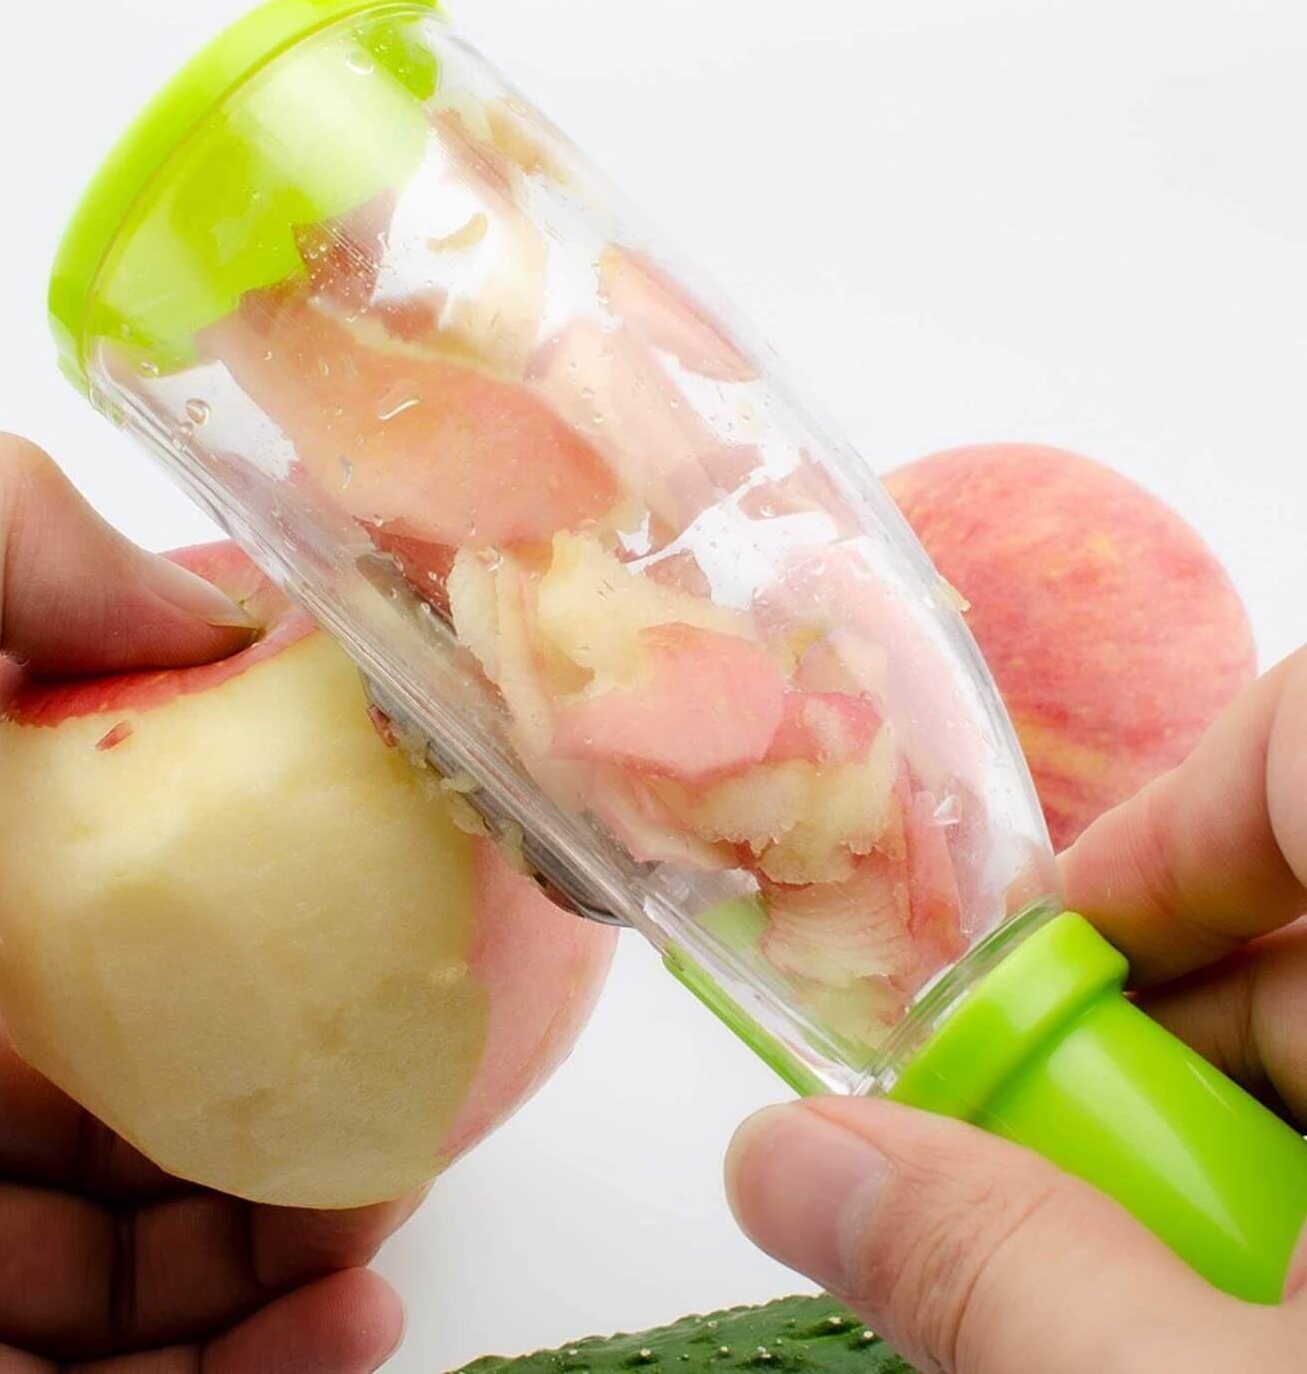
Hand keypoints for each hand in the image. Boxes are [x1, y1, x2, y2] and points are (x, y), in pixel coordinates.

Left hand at [0, 436, 407, 1372]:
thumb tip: (203, 604)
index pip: (57, 1000)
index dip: (204, 973)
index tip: (342, 938)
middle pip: (115, 1155)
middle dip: (272, 1119)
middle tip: (389, 1093)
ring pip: (138, 1300)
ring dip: (292, 1254)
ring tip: (385, 1204)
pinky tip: (346, 1318)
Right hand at [726, 648, 1306, 1371]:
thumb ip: (997, 1271)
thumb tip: (782, 1161)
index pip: (1304, 734)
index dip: (1165, 817)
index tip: (1059, 961)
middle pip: (1301, 892)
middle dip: (1148, 1021)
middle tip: (1064, 1187)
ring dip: (1215, 1117)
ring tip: (1159, 1283)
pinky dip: (1291, 1165)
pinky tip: (1253, 1301)